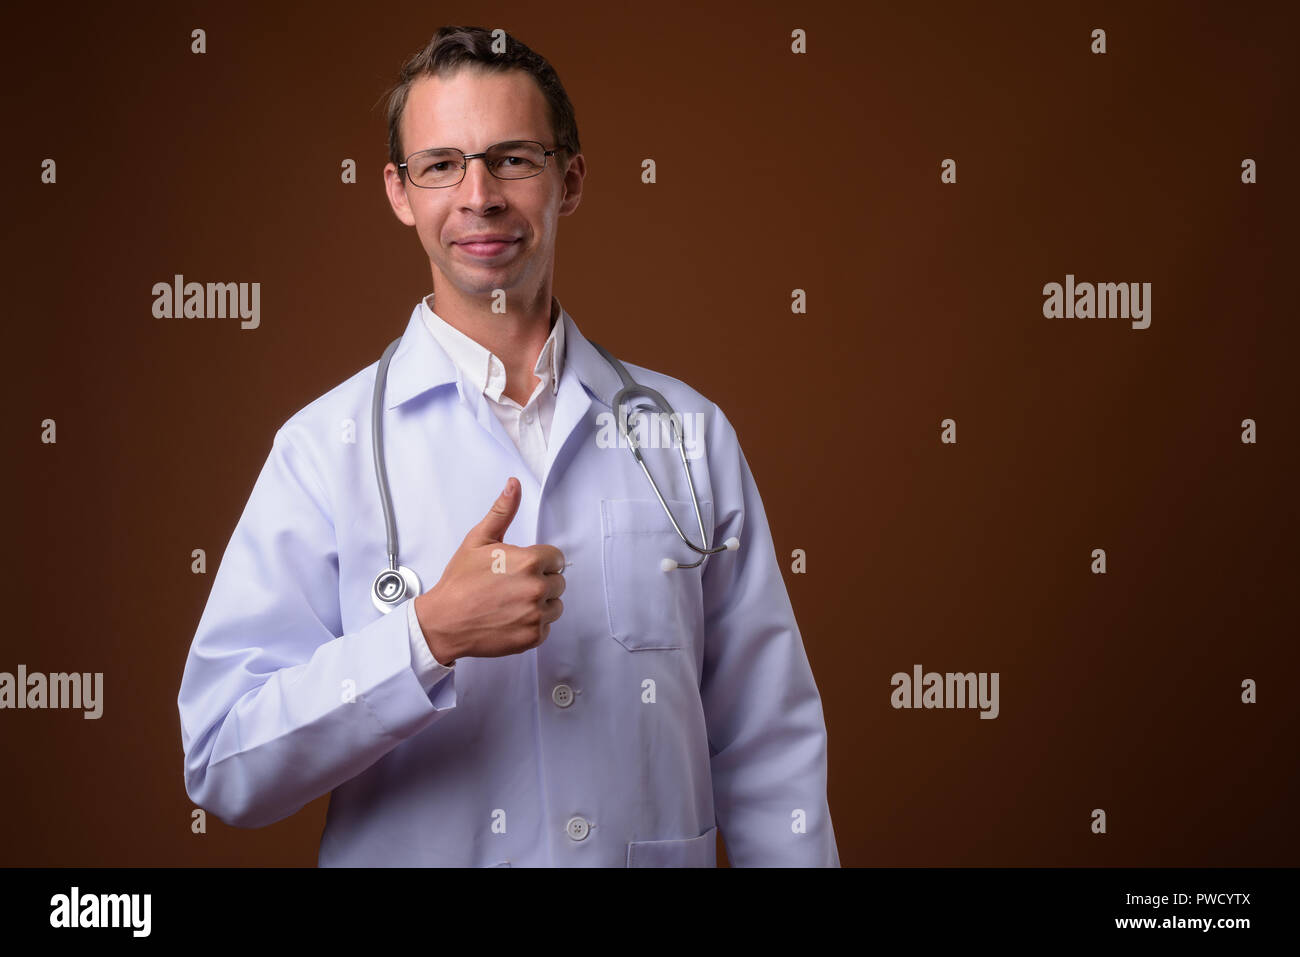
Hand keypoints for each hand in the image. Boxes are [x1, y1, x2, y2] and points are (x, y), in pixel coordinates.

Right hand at [414, 477, 565, 664]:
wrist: (444, 622)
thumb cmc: (460, 582)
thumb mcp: (478, 540)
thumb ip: (502, 512)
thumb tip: (513, 485)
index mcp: (529, 562)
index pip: (557, 558)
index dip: (540, 561)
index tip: (521, 568)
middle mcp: (537, 588)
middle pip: (558, 582)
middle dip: (540, 581)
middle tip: (513, 586)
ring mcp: (536, 615)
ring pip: (555, 605)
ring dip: (540, 604)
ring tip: (512, 602)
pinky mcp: (533, 637)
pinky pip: (547, 627)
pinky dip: (533, 624)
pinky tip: (511, 618)